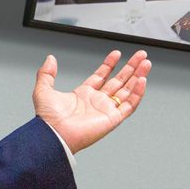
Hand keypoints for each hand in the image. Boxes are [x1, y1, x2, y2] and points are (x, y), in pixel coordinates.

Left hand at [33, 50, 150, 153]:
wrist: (54, 134)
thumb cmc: (48, 119)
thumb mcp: (43, 90)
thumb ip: (46, 73)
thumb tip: (50, 59)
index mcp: (83, 95)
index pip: (101, 76)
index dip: (109, 64)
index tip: (117, 54)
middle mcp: (97, 102)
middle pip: (119, 81)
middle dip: (130, 68)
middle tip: (140, 56)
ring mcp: (106, 110)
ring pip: (127, 91)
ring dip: (138, 77)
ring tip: (145, 63)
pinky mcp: (113, 119)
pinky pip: (129, 105)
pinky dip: (137, 93)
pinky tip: (142, 80)